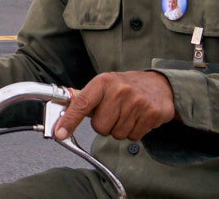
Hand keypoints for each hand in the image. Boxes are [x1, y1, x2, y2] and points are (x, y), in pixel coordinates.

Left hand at [53, 71, 175, 141]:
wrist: (158, 84)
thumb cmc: (125, 86)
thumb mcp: (103, 85)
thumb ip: (85, 100)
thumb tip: (62, 117)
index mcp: (103, 82)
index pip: (82, 104)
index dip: (69, 120)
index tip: (60, 133)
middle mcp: (120, 91)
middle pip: (100, 127)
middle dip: (104, 125)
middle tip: (112, 113)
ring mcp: (138, 102)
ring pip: (117, 134)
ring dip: (119, 128)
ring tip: (127, 113)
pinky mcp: (153, 114)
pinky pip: (134, 136)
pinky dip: (134, 131)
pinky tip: (137, 118)